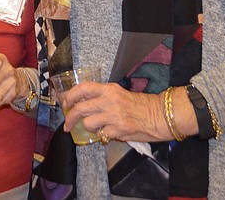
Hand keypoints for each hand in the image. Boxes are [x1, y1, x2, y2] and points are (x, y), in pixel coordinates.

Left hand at [58, 82, 175, 142]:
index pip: (83, 88)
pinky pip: (101, 135)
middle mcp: (109, 101)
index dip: (70, 95)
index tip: (65, 103)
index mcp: (109, 89)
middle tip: (67, 124)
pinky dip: (103, 135)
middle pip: (80, 108)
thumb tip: (84, 103)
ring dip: (89, 127)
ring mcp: (113, 116)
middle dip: (70, 118)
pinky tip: (110, 132)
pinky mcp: (118, 130)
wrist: (159, 115)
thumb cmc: (140, 104)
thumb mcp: (120, 93)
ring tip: (97, 127)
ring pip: (88, 123)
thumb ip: (102, 96)